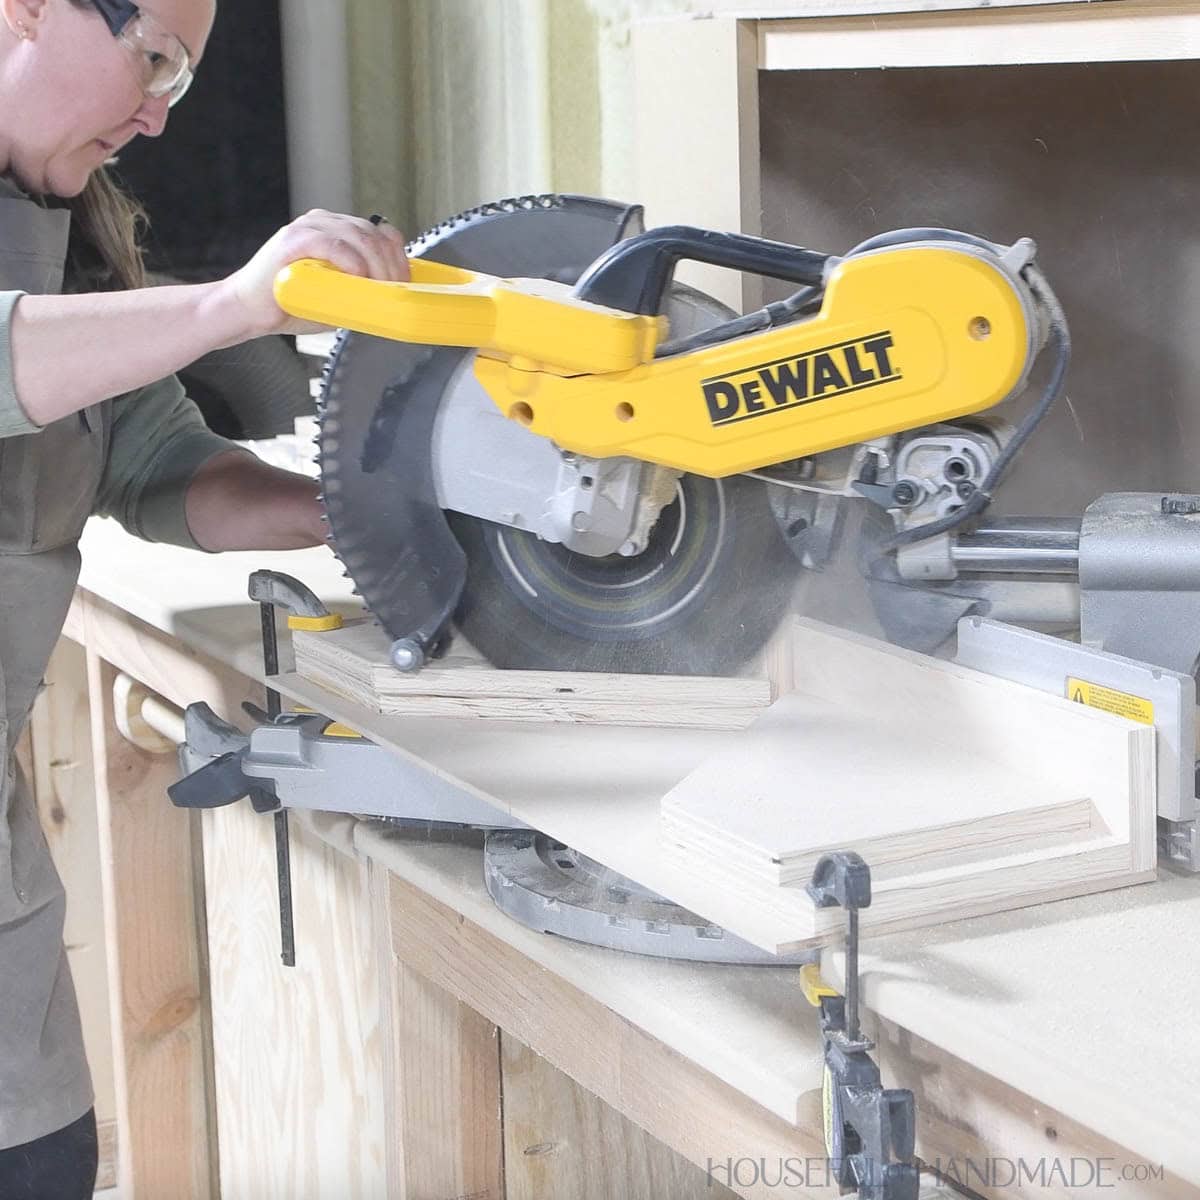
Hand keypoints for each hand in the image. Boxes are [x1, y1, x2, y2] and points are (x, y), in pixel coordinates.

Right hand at [216, 209, 409, 337]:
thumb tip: (395, 301)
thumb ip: (362, 290)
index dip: (399, 256)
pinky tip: (358, 278)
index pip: (381, 232)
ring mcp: (308, 228)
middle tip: (398, 291)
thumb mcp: (338, 297)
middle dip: (393, 264)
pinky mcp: (294, 240)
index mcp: (336, 231)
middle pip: (374, 234)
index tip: (406, 282)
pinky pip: (333, 244)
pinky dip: (352, 262)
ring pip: (359, 236)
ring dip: (377, 265)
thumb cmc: (291, 304)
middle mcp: (324, 223)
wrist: (249, 311)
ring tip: (381, 290)